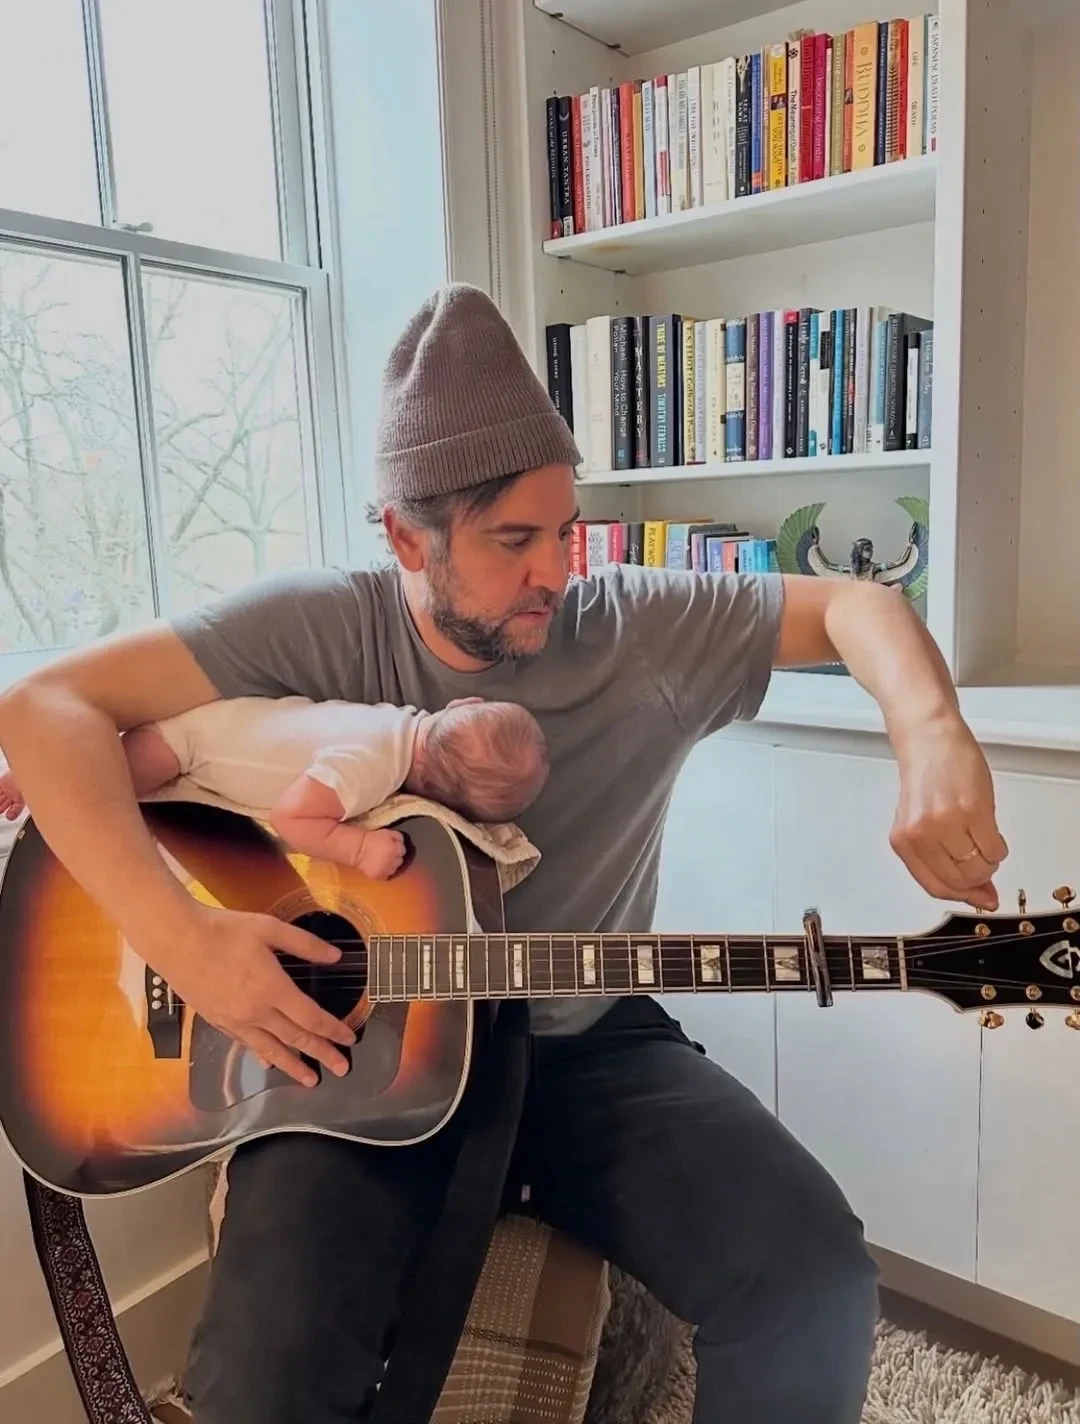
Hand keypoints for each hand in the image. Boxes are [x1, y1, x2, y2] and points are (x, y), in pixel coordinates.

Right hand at [151, 903, 355, 1086]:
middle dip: (322, 1054)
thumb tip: (335, 956)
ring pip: (271, 1049)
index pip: (311, 1018)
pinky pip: (246, 1044)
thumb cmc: (224, 930)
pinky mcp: (217, 1021)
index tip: (349, 1040)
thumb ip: (305, 944)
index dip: (333, 1031)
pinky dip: (262, 1055)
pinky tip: (269, 1062)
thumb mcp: (269, 928)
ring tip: (310, 1080)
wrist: (176, 940)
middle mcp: (256, 1011)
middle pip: (296, 1039)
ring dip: (293, 1066)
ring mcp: (235, 1020)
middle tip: (341, 1069)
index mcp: (273, 988)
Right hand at [356, 828, 406, 878]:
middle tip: (388, 854)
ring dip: (391, 865)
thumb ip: (397, 837)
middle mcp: (393, 861)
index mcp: (395, 850)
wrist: (358, 849)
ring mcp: (386, 870)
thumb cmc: (372, 839)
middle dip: (395, 857)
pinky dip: (384, 872)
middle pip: (400, 861)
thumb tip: (402, 842)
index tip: (393, 847)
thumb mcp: (387, 833)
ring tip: (383, 861)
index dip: (398, 848)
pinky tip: (380, 867)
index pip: (403, 851)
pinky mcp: (379, 877)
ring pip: (394, 869)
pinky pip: (386, 876)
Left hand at [889, 715, 1007, 911]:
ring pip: (979, 868)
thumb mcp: (922, 821)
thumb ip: (944, 858)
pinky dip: (999, 847)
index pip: (935, 886)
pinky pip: (995, 848)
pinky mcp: (972, 810)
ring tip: (984, 841)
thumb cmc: (926, 776)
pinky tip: (991, 831)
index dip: (961, 895)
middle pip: (959, 881)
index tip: (978, 897)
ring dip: (989, 862)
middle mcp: (920, 835)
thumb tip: (980, 894)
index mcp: (903, 841)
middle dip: (978, 879)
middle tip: (982, 862)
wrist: (930, 739)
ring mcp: (946, 823)